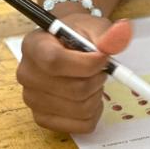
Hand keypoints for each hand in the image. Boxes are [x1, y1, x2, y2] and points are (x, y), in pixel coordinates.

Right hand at [17, 13, 131, 133]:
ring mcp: (32, 99)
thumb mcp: (94, 25)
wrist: (68, 41)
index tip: (104, 57)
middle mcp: (27, 74)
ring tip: (95, 78)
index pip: (54, 61)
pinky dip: (95, 111)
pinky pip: (80, 125)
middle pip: (73, 88)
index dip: (85, 63)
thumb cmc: (79, 32)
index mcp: (34, 45)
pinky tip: (91, 95)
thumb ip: (107, 32)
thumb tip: (122, 32)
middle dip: (98, 77)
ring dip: (97, 93)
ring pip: (79, 108)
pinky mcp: (42, 118)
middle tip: (102, 67)